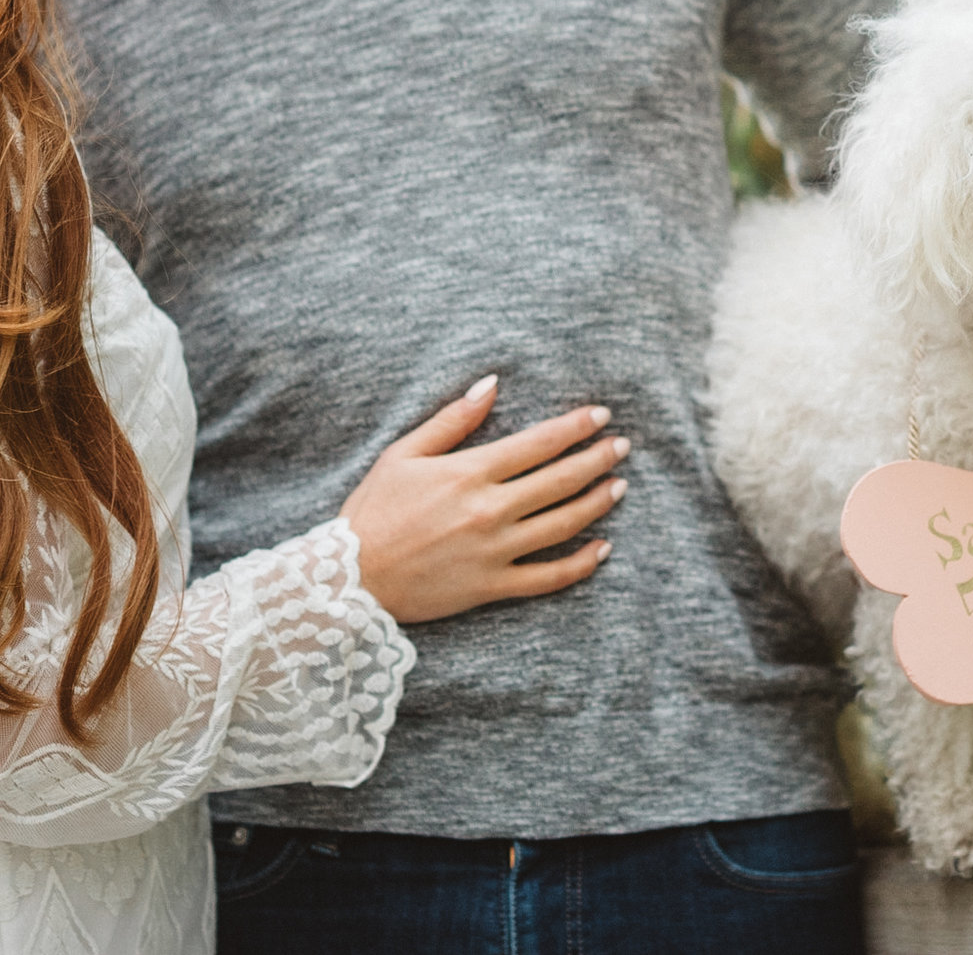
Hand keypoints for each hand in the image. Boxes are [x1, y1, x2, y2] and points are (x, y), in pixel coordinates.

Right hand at [340, 376, 625, 622]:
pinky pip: (548, 578)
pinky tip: (602, 549)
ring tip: (619, 486)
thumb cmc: (373, 510)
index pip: (539, 444)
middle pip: (560, 481)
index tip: (601, 416)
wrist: (351, 577)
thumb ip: (452, 420)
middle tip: (621, 446)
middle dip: (597, 460)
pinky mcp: (492, 587)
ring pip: (563, 525)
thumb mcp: (403, 453)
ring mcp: (494, 551)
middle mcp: (490, 511)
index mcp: (469, 473)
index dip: (575, 428)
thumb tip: (491, 384)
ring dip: (597, 503)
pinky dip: (580, 564)